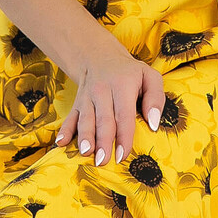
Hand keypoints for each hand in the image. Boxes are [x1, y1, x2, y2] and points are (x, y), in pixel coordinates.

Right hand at [54, 47, 164, 166]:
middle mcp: (102, 91)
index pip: (124, 114)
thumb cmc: (130, 73)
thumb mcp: (150, 77)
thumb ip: (156, 98)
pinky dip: (65, 129)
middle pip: (103, 119)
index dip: (123, 136)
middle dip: (103, 141)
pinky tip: (61, 142)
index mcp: (123, 85)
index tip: (123, 155)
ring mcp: (87, 97)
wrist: (100, 57)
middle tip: (103, 161)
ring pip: (86, 119)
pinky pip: (70, 116)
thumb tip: (154, 124)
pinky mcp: (77, 102)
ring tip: (85, 152)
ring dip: (85, 137)